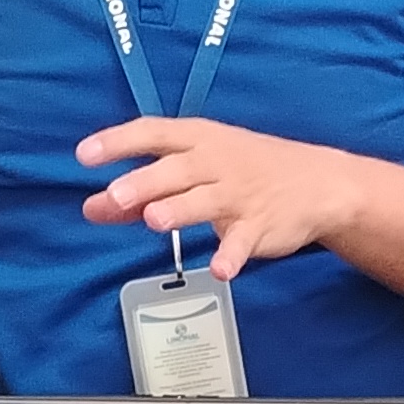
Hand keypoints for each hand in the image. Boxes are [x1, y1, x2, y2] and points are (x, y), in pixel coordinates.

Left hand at [75, 118, 362, 278]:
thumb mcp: (196, 169)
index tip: (85, 155)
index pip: (153, 133)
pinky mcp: (260, 226)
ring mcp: (239, 195)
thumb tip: (92, 207)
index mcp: (198, 140)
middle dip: (146, 182)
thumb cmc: (245, 170)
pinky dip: (233, 255)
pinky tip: (220, 270)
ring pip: (205, 201)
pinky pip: (243, 241)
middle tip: (115, 194)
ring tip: (154, 220)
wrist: (318, 182)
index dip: (118, 142)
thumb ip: (142, 191)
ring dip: (180, 210)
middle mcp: (216, 163)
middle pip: (177, 170)